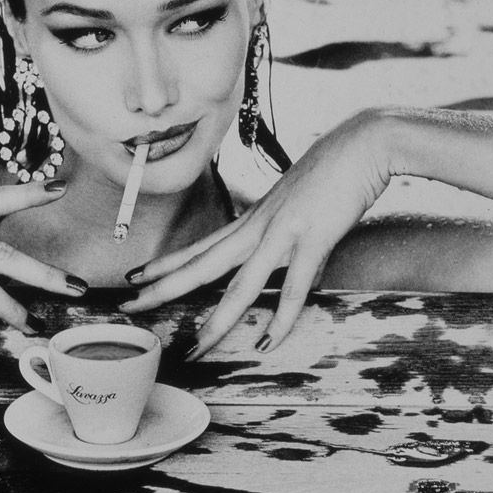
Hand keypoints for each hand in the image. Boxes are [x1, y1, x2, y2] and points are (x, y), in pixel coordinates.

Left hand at [121, 110, 390, 356]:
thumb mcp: (297, 206)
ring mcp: (283, 233)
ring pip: (240, 285)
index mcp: (252, 220)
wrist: (363, 144)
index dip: (166, 264)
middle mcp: (258, 227)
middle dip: (163, 289)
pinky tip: (266, 343)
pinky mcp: (313, 238)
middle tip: (129, 306)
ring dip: (217, 320)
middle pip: (202, 265)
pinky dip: (280, 319)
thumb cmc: (332, 171)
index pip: (199, 247)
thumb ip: (286, 236)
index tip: (137, 277)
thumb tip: (289, 264)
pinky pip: (293, 288)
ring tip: (196, 349)